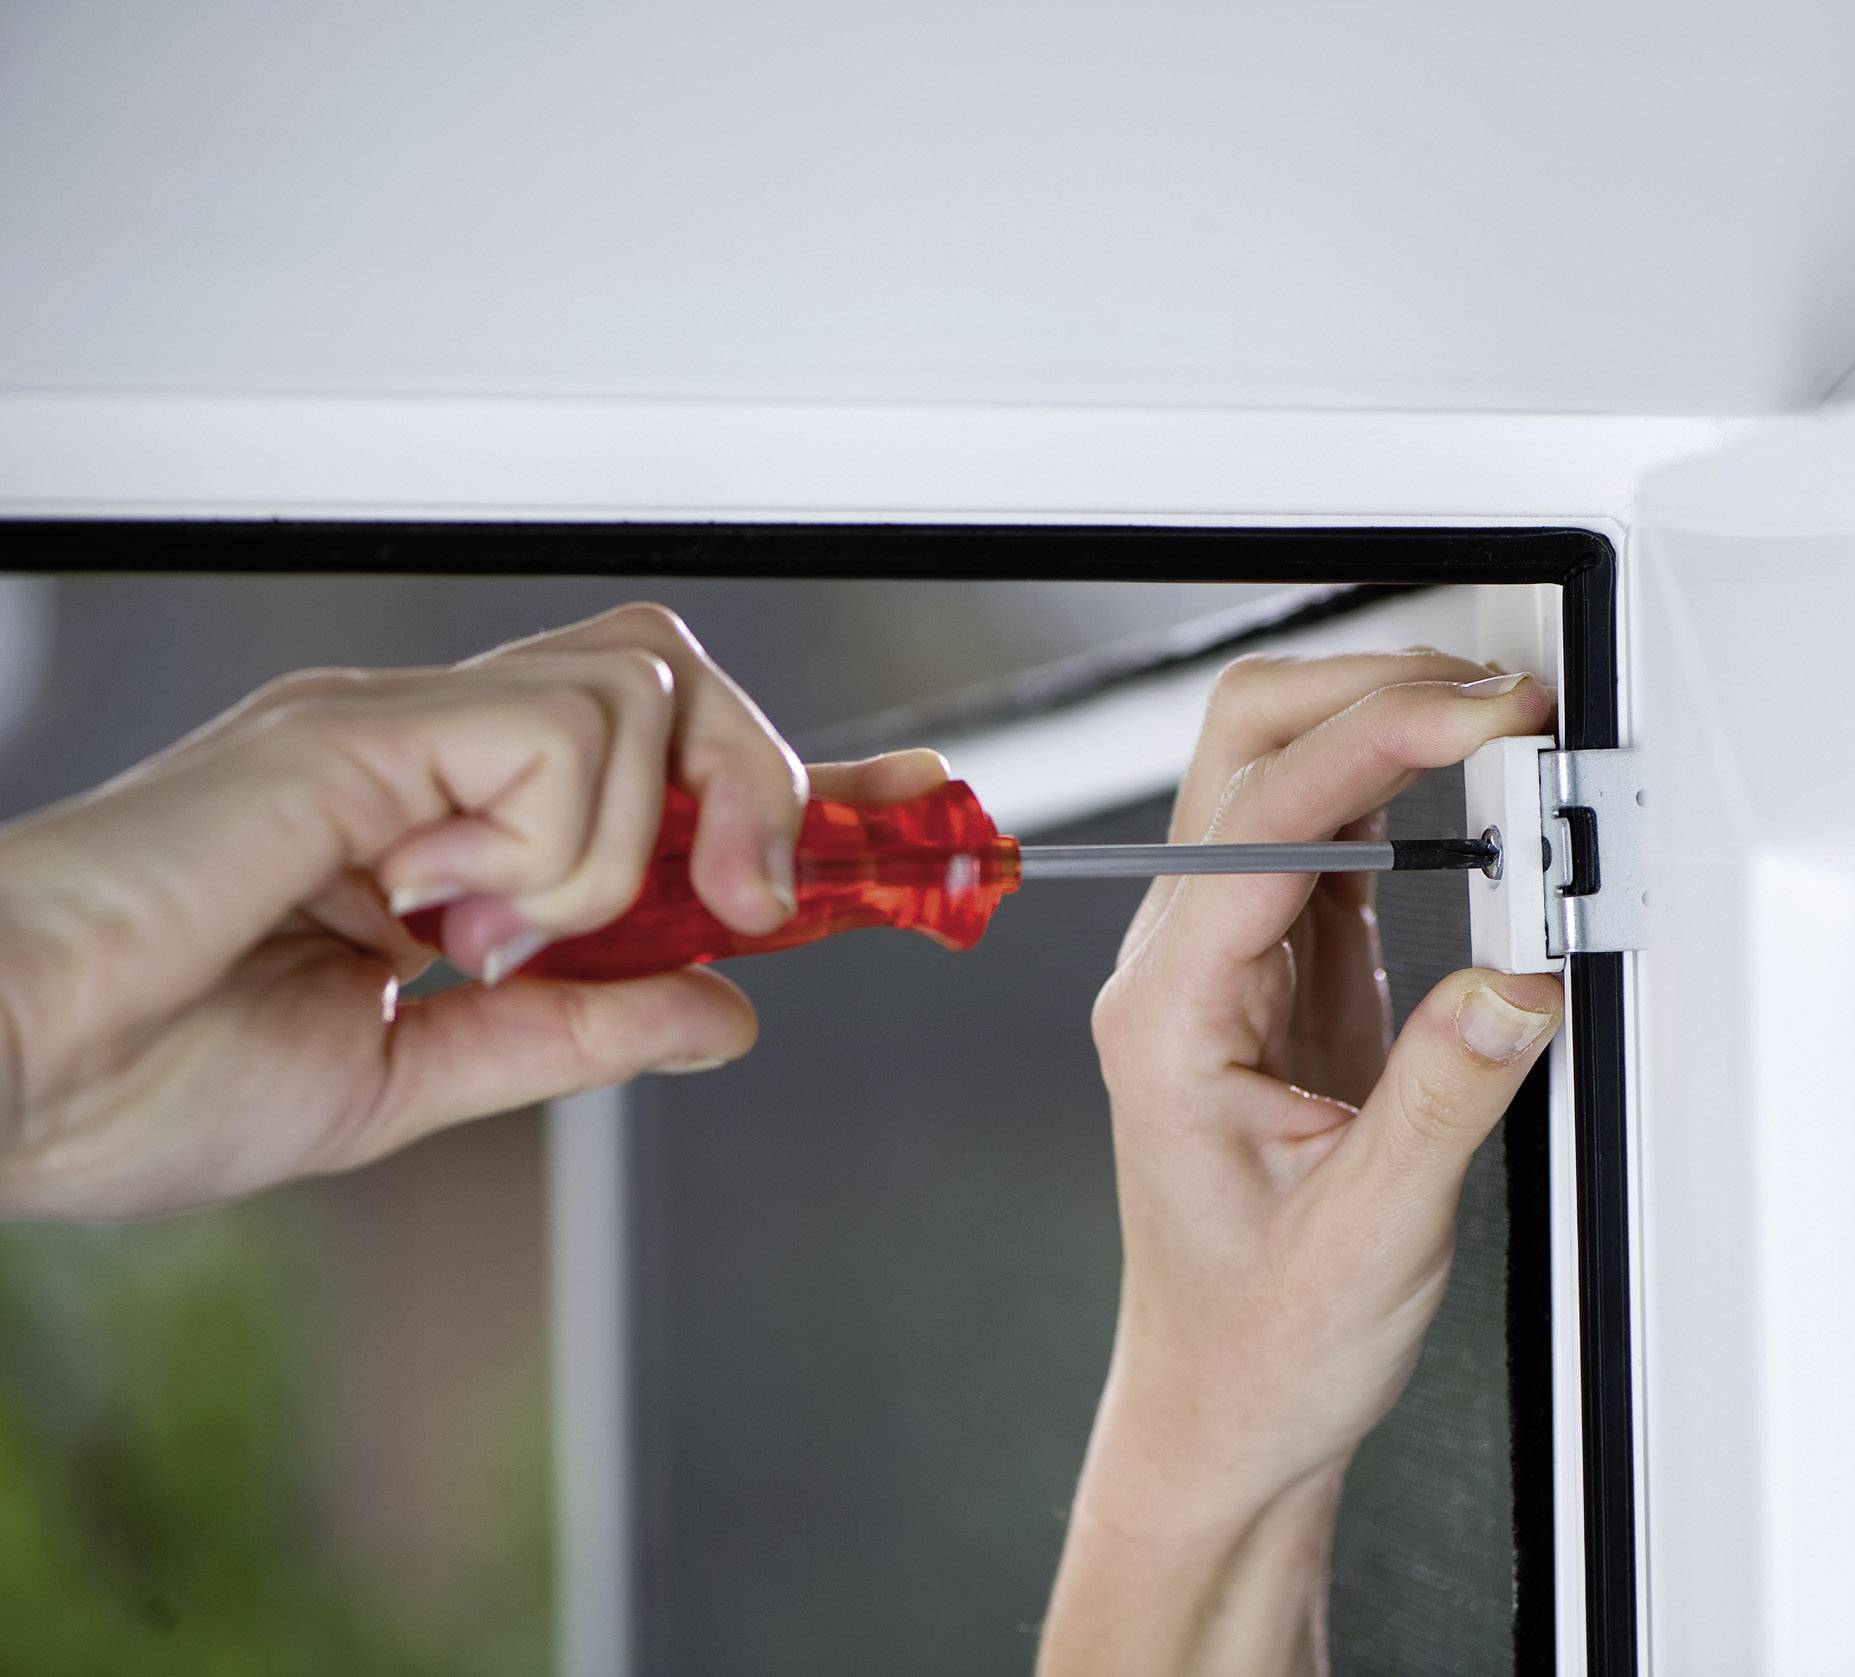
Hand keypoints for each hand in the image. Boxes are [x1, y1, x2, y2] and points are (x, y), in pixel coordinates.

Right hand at [0, 602, 944, 1219]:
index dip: (803, 781)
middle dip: (766, 786)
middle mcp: (431, 750)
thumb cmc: (139, 1079)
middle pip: (677, 679)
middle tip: (750, 902)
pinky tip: (443, 907)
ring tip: (488, 932)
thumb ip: (573, 1030)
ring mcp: (396, 725)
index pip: (665, 759)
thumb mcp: (417, 1078)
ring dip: (624, 846)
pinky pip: (558, 734)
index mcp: (446, 821)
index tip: (911, 815)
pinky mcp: (357, 729)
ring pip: (642, 688)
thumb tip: (724, 1009)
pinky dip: (555, 845)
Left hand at [1038, 652, 1562, 1676]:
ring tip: (1501, 734)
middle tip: (1501, 704)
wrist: (1227, 1410)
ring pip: (1286, 776)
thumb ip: (1446, 1093)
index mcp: (1170, 1014)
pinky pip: (1332, 839)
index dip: (1380, 739)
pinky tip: (1470, 800)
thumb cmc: (1260, 1344)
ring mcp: (1228, 961)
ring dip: (1387, 729)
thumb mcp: (1372, 1234)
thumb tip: (1521, 974)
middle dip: (1372, 694)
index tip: (1483, 717)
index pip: (1264, 819)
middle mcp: (1181, 966)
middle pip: (1249, 751)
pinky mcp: (1285, 973)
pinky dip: (1404, 794)